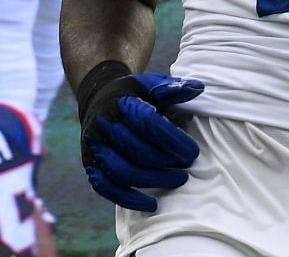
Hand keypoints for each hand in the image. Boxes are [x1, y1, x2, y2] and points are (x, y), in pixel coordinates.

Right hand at [75, 62, 203, 211]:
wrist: (99, 99)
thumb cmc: (134, 94)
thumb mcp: (152, 84)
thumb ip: (173, 88)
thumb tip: (199, 88)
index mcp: (122, 103)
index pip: (148, 124)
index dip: (172, 140)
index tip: (192, 152)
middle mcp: (104, 125)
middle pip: (136, 150)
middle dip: (166, 162)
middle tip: (187, 167)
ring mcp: (95, 146)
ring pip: (122, 171)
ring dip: (152, 180)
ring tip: (177, 180)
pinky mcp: (90, 164)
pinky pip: (106, 187)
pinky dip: (128, 199)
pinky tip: (151, 204)